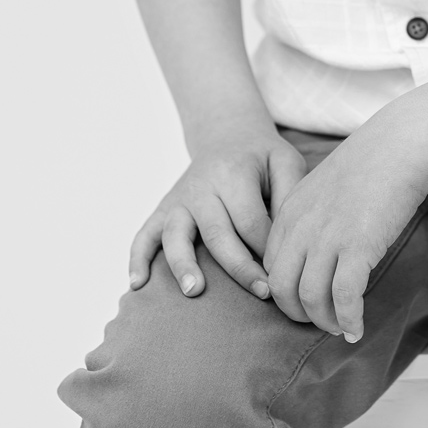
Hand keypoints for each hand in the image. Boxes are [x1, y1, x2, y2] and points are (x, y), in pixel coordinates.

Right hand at [128, 121, 306, 299]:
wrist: (228, 134)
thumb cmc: (262, 156)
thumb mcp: (286, 162)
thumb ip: (290, 195)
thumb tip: (285, 240)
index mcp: (233, 173)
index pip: (250, 221)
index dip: (268, 249)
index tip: (284, 270)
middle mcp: (201, 186)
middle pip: (217, 234)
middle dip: (240, 268)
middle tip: (263, 293)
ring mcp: (179, 199)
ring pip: (176, 235)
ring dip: (183, 264)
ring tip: (195, 291)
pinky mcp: (164, 209)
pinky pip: (144, 234)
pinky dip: (137, 258)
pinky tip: (137, 285)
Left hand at [261, 131, 427, 340]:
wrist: (399, 144)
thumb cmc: (370, 162)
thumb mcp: (324, 185)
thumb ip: (312, 214)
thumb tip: (320, 247)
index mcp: (290, 210)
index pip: (271, 265)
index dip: (285, 292)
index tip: (304, 302)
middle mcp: (301, 226)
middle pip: (281, 288)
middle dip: (298, 314)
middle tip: (319, 322)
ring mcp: (328, 237)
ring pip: (310, 298)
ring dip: (324, 322)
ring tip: (339, 328)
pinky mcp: (358, 246)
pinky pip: (345, 298)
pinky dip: (348, 320)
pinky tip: (357, 329)